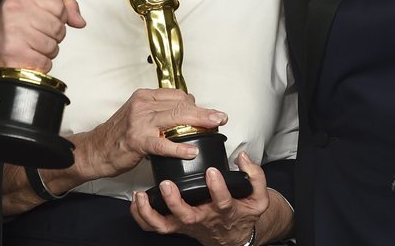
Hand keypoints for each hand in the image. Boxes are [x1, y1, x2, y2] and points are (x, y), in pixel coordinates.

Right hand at [0, 0, 85, 72]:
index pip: (59, 5)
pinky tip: (30, 56)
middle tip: (37, 35)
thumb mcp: (37, 9)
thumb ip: (63, 8)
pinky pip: (45, 60)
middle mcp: (16, 9)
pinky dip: (41, 62)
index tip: (44, 19)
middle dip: (54, 35)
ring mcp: (15, 30)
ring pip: (53, 44)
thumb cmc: (16, 31)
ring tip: (32, 46)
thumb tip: (79, 20)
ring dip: (48, 50)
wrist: (0, 55)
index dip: (58, 17)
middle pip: (58, 26)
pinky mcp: (15, 51)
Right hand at [82, 89, 228, 179]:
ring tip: (214, 126)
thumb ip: (159, 110)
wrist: (95, 150)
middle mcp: (142, 105)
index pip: (177, 94)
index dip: (195, 104)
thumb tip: (187, 110)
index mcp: (144, 96)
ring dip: (198, 123)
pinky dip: (179, 148)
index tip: (209, 112)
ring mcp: (139, 122)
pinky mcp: (137, 141)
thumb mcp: (139, 114)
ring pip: (175, 119)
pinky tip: (191, 152)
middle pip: (180, 104)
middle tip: (221, 117)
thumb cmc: (119, 135)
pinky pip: (162, 144)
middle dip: (204, 111)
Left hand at [130, 152, 270, 245]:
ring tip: (142, 194)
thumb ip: (255, 176)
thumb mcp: (258, 198)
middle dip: (175, 201)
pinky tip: (136, 200)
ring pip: (166, 225)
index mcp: (224, 211)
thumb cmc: (242, 213)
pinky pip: (155, 227)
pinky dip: (142, 216)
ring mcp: (187, 224)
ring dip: (151, 212)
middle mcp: (203, 219)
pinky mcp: (175, 226)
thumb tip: (243, 157)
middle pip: (187, 216)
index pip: (222, 201)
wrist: (233, 236)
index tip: (212, 171)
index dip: (217, 187)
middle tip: (167, 184)